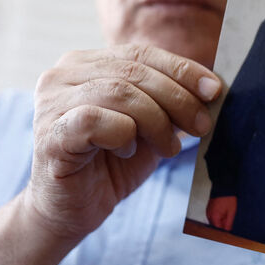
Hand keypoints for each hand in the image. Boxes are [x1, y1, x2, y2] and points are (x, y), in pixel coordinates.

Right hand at [25, 44, 221, 242]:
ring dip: (157, 121)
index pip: (142, 54)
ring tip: (168, 148)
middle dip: (178, 99)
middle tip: (202, 125)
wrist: (73, 211)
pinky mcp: (50, 133)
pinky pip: (95, 120)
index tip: (214, 90)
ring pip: (120, 93)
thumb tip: (212, 88)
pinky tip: (128, 152)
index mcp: (86, 63)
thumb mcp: (151, 125)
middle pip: (135, 72)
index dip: (182, 69)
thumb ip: (171, 101)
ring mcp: (51, 103)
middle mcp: (63, 75)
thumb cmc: (112, 164)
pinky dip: (124, 134)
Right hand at [206, 196, 236, 230]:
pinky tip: (223, 210)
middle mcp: (209, 216)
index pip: (218, 229)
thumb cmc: (228, 199)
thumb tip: (228, 231)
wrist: (223, 187)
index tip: (229, 228)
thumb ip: (229, 223)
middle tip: (229, 218)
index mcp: (214, 217)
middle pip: (216, 225)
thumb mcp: (231, 212)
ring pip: (215, 220)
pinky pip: (213, 215)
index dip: (224, 230)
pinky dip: (218, 215)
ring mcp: (208, 212)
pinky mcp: (209, 208)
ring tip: (227, 212)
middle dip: (222, 224)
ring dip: (220, 219)